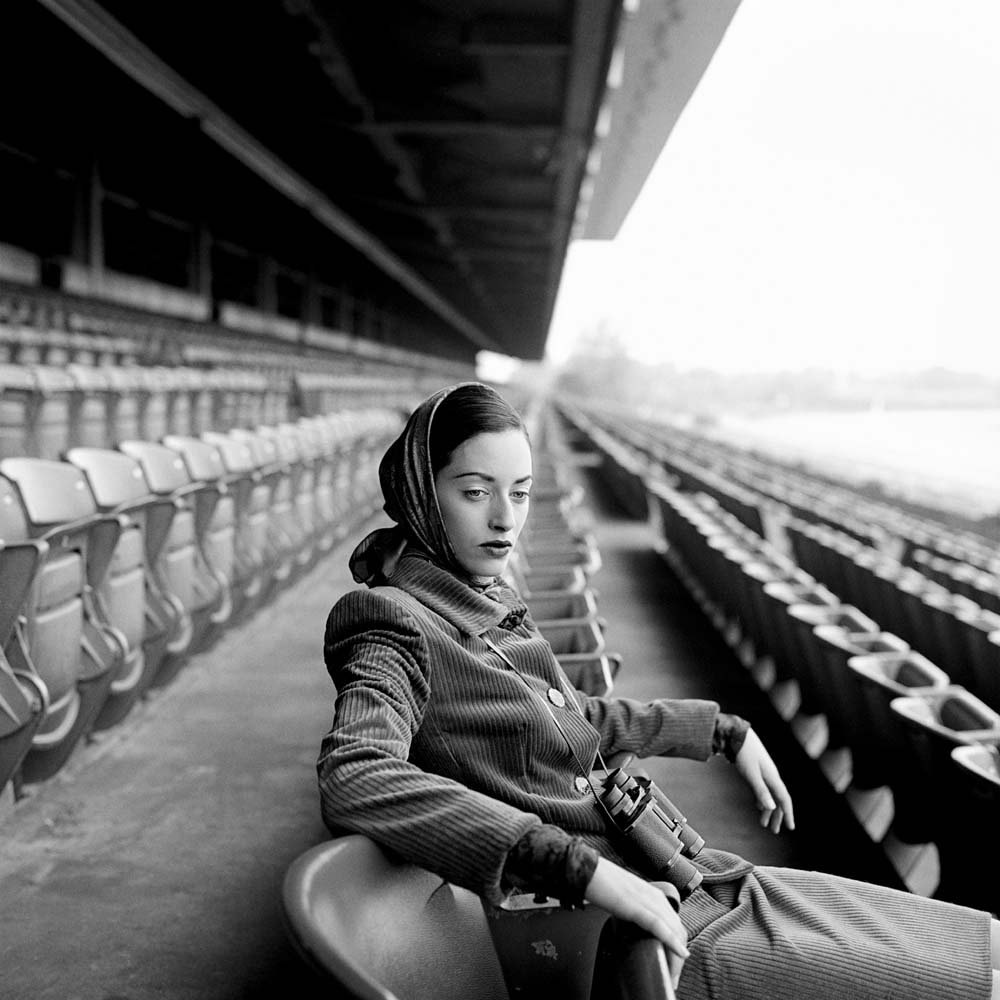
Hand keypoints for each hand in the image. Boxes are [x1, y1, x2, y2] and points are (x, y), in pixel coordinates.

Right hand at [584, 857, 688, 989]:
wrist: (588, 871)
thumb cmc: (603, 884)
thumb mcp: (627, 899)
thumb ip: (637, 911)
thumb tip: (637, 930)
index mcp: (654, 894)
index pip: (675, 924)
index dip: (677, 945)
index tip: (672, 965)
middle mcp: (655, 897)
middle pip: (678, 930)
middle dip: (678, 956)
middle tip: (673, 976)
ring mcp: (648, 901)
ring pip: (674, 931)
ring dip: (676, 957)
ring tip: (673, 975)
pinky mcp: (637, 907)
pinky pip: (660, 927)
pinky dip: (673, 942)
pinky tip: (680, 953)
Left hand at [733, 729, 794, 832]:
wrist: (737, 735)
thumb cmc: (744, 754)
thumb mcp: (751, 775)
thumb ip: (761, 791)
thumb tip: (771, 808)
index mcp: (773, 778)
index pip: (784, 799)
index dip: (788, 814)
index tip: (790, 827)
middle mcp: (772, 776)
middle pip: (778, 799)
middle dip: (777, 816)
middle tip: (774, 831)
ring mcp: (765, 773)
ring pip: (770, 794)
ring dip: (768, 809)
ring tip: (763, 823)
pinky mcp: (757, 770)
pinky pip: (764, 789)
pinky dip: (763, 799)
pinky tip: (759, 806)